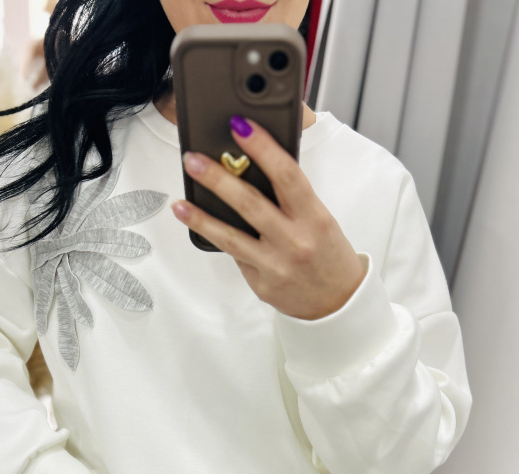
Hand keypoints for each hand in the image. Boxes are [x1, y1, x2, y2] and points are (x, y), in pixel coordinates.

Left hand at [171, 116, 365, 320]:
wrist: (339, 303)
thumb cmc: (328, 254)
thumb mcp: (320, 220)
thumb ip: (291, 199)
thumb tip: (250, 170)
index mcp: (314, 217)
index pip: (286, 175)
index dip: (262, 147)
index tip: (240, 125)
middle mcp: (295, 241)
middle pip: (250, 203)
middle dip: (218, 178)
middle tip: (193, 160)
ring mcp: (276, 265)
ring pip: (231, 237)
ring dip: (201, 217)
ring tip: (179, 203)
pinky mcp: (261, 284)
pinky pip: (236, 256)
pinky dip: (217, 238)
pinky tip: (198, 224)